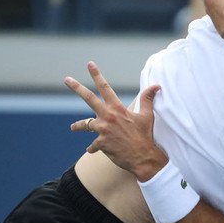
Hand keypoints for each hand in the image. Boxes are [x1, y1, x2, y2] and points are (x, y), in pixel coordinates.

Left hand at [66, 61, 167, 181]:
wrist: (144, 157)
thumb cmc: (146, 136)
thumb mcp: (147, 116)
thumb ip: (147, 99)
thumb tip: (156, 86)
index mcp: (118, 109)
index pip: (106, 88)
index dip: (97, 75)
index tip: (90, 64)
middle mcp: (108, 117)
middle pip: (89, 98)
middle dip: (77, 87)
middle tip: (67, 79)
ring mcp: (103, 130)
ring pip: (85, 124)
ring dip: (78, 126)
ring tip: (73, 127)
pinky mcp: (101, 143)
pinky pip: (93, 145)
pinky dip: (93, 147)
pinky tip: (93, 150)